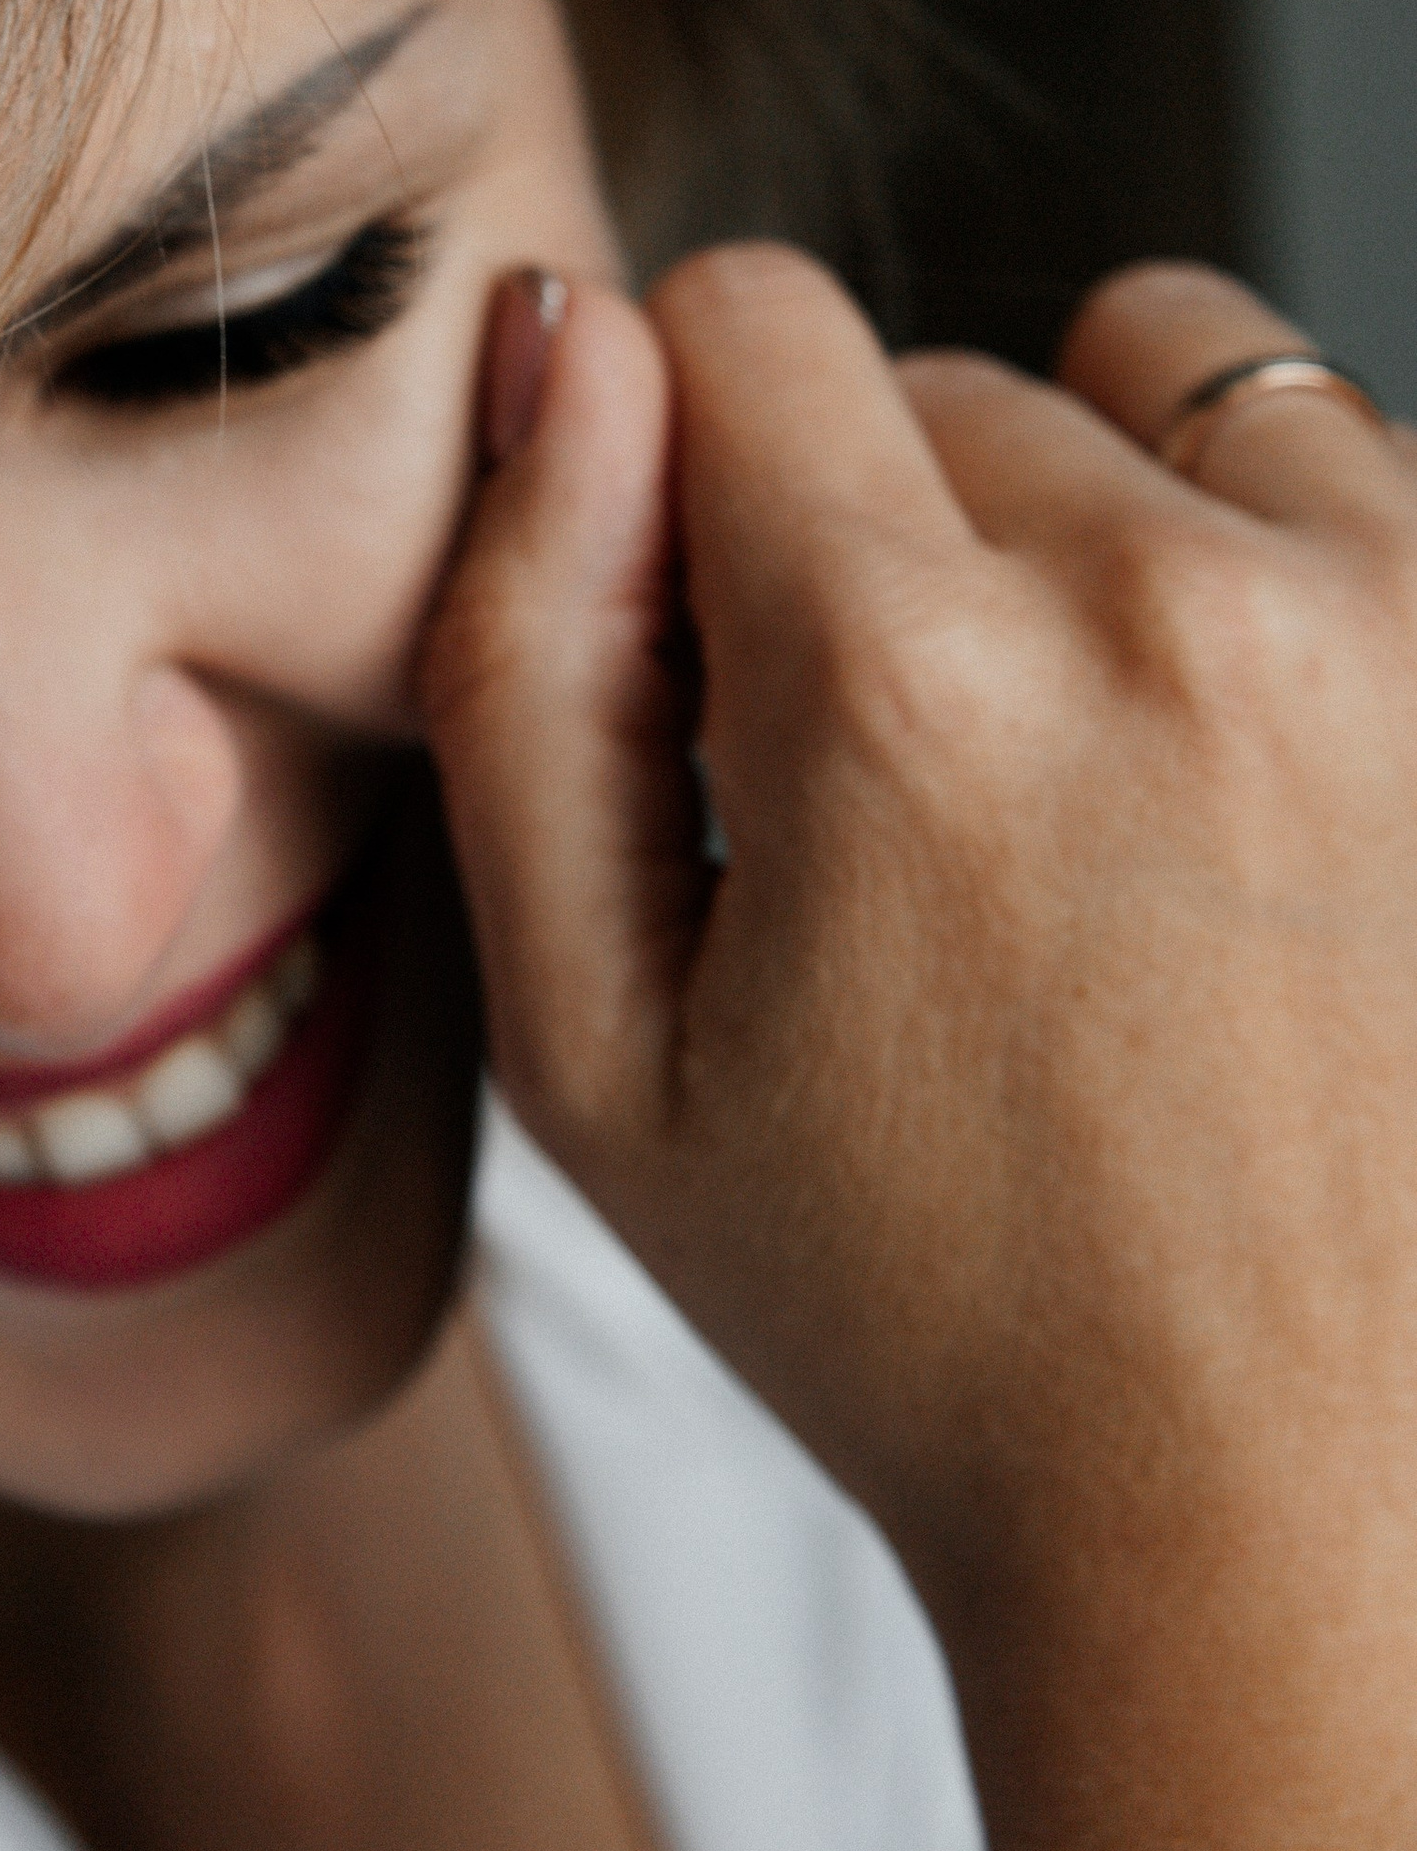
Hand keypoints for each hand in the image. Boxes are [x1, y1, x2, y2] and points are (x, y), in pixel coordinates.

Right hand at [422, 247, 1416, 1850]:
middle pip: (941, 378)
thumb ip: (520, 648)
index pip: (733, 316)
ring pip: (1163, 381)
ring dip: (1098, 515)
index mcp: (903, 681)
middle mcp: (1174, 602)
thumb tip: (556, 349)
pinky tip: (1246, 774)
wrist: (1286, 1534)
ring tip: (1095, 772)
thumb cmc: (923, 1320)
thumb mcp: (591, 1038)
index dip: (683, 479)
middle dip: (885, 542)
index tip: (724, 672)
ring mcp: (1395, 628)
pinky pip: (1349, 461)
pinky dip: (1277, 562)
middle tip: (911, 815)